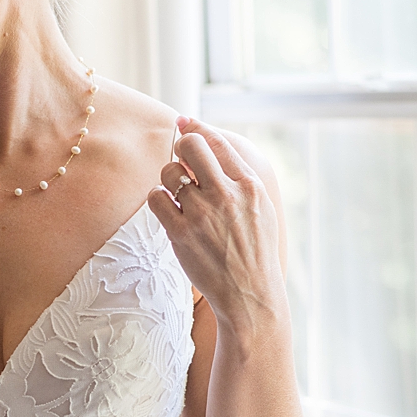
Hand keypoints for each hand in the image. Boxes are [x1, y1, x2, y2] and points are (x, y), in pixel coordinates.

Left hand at [146, 118, 288, 345]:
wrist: (249, 294)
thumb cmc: (253, 249)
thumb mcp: (260, 207)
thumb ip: (237, 176)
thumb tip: (208, 142)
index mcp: (250, 185)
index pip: (218, 141)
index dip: (196, 127)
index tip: (183, 122)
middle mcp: (226, 195)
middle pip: (190, 146)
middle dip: (180, 147)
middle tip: (180, 160)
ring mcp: (202, 214)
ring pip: (169, 172)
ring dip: (168, 178)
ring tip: (178, 194)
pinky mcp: (181, 233)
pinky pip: (156, 198)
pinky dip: (159, 199)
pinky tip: (169, 210)